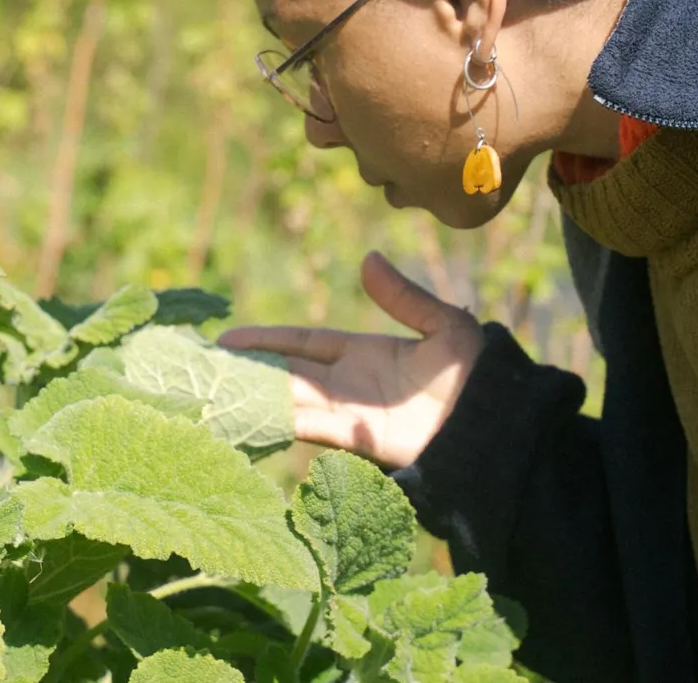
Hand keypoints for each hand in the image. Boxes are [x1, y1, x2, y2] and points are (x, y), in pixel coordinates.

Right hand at [218, 252, 485, 469]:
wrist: (496, 421)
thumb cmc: (475, 373)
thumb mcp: (442, 325)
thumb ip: (403, 297)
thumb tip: (367, 259)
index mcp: (364, 353)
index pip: (302, 344)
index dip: (266, 341)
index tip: (228, 339)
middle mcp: (348, 384)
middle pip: (286, 374)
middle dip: (246, 372)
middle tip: (200, 368)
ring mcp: (351, 413)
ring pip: (289, 401)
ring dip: (252, 398)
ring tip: (210, 394)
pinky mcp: (359, 439)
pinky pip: (312, 429)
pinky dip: (281, 424)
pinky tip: (248, 418)